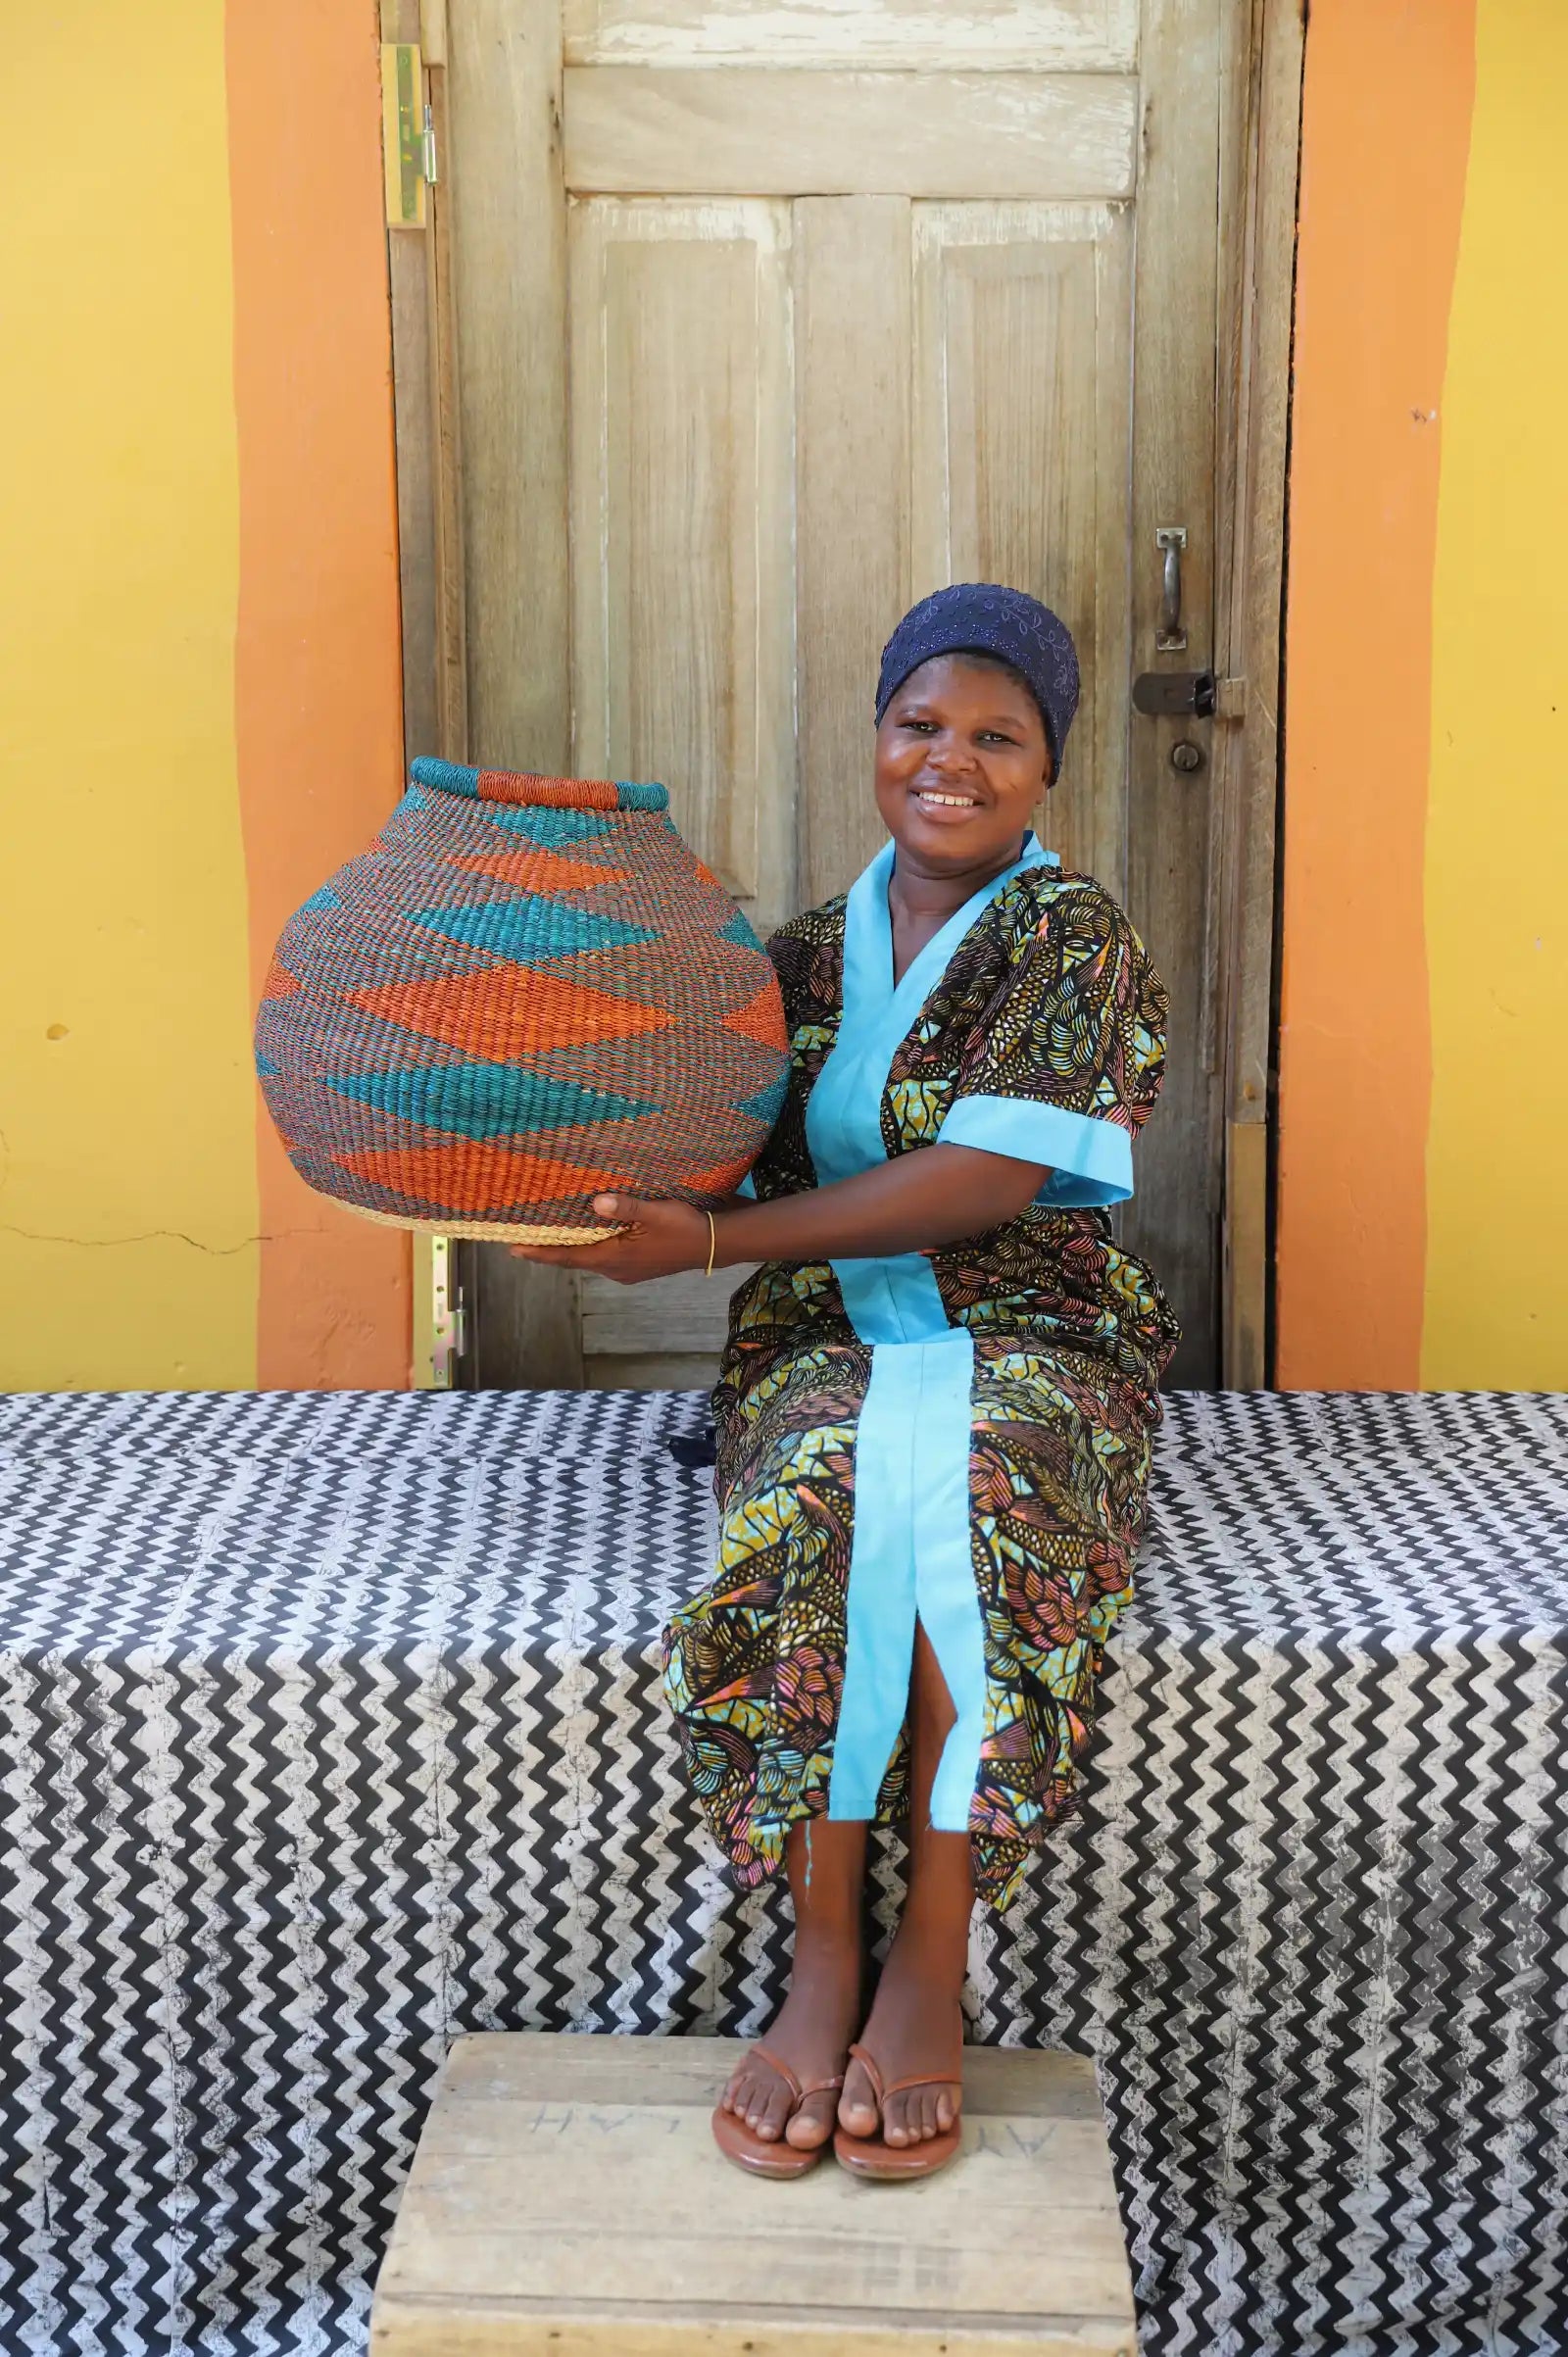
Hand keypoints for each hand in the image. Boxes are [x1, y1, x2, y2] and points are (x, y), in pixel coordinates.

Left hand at [507, 1193, 712, 1284]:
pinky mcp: (639, 1265)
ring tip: (550, 1232)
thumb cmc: (686, 1227)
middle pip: (575, 1259)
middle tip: (523, 1237)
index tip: (513, 1249)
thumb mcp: (656, 1212)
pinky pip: (606, 1256)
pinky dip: (591, 1245)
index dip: (539, 1253)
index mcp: (614, 1258)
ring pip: (591, 1258)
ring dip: (571, 1247)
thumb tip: (596, 1202)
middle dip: (550, 1249)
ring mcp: (628, 1270)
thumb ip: (625, 1207)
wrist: (716, 1244)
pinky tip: (590, 1233)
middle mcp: (616, 1269)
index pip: (568, 1257)